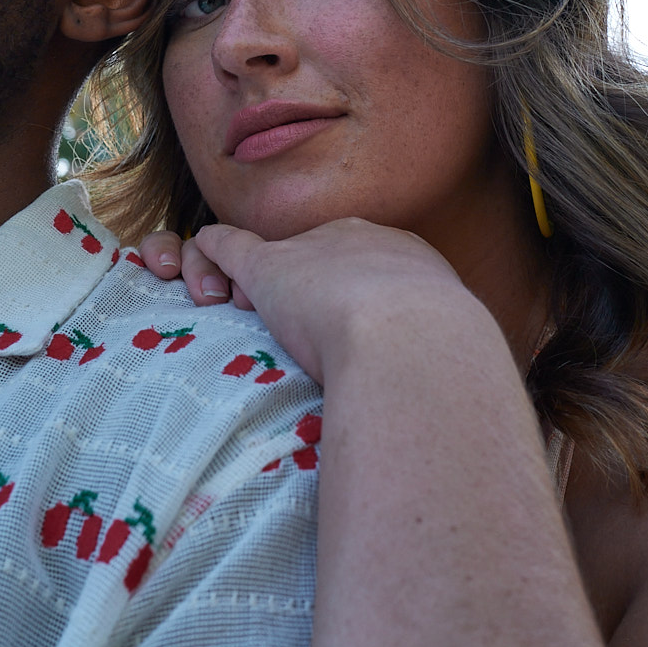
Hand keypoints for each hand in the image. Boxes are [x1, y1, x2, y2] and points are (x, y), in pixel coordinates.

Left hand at [142, 219, 483, 382]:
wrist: (409, 338)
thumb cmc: (435, 359)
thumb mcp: (445, 354)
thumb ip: (429, 359)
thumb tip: (444, 405)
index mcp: (410, 260)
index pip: (370, 269)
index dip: (350, 298)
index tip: (344, 334)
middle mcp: (361, 241)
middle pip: (321, 256)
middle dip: (307, 290)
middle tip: (300, 336)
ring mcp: (313, 249)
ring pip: (275, 255)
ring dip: (259, 286)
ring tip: (254, 326)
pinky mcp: (266, 266)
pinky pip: (228, 246)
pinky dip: (211, 256)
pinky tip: (202, 267)